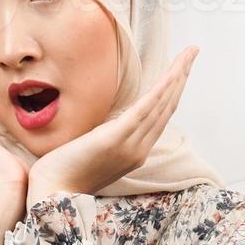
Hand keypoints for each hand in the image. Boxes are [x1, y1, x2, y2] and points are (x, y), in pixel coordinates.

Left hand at [26, 46, 199, 207]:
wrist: (51, 192)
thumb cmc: (64, 173)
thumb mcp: (92, 151)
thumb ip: (107, 136)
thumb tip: (108, 120)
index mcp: (134, 152)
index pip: (160, 116)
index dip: (173, 91)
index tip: (181, 69)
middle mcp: (138, 149)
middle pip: (167, 107)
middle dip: (181, 77)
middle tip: (192, 52)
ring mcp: (130, 145)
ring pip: (162, 105)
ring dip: (177, 76)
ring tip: (188, 54)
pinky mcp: (115, 139)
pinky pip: (145, 110)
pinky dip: (161, 90)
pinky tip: (172, 74)